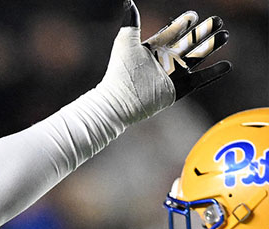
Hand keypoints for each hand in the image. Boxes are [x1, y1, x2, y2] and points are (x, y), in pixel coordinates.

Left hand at [98, 0, 230, 124]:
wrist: (120, 100)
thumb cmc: (120, 71)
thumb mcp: (126, 42)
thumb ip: (131, 22)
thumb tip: (128, 2)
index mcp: (153, 49)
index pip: (172, 33)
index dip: (182, 24)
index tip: (193, 15)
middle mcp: (165, 61)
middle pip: (189, 43)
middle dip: (204, 32)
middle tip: (218, 20)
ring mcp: (173, 75)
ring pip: (197, 57)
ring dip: (212, 46)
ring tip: (225, 34)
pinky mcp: (179, 89)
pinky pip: (201, 79)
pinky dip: (214, 73)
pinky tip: (227, 65)